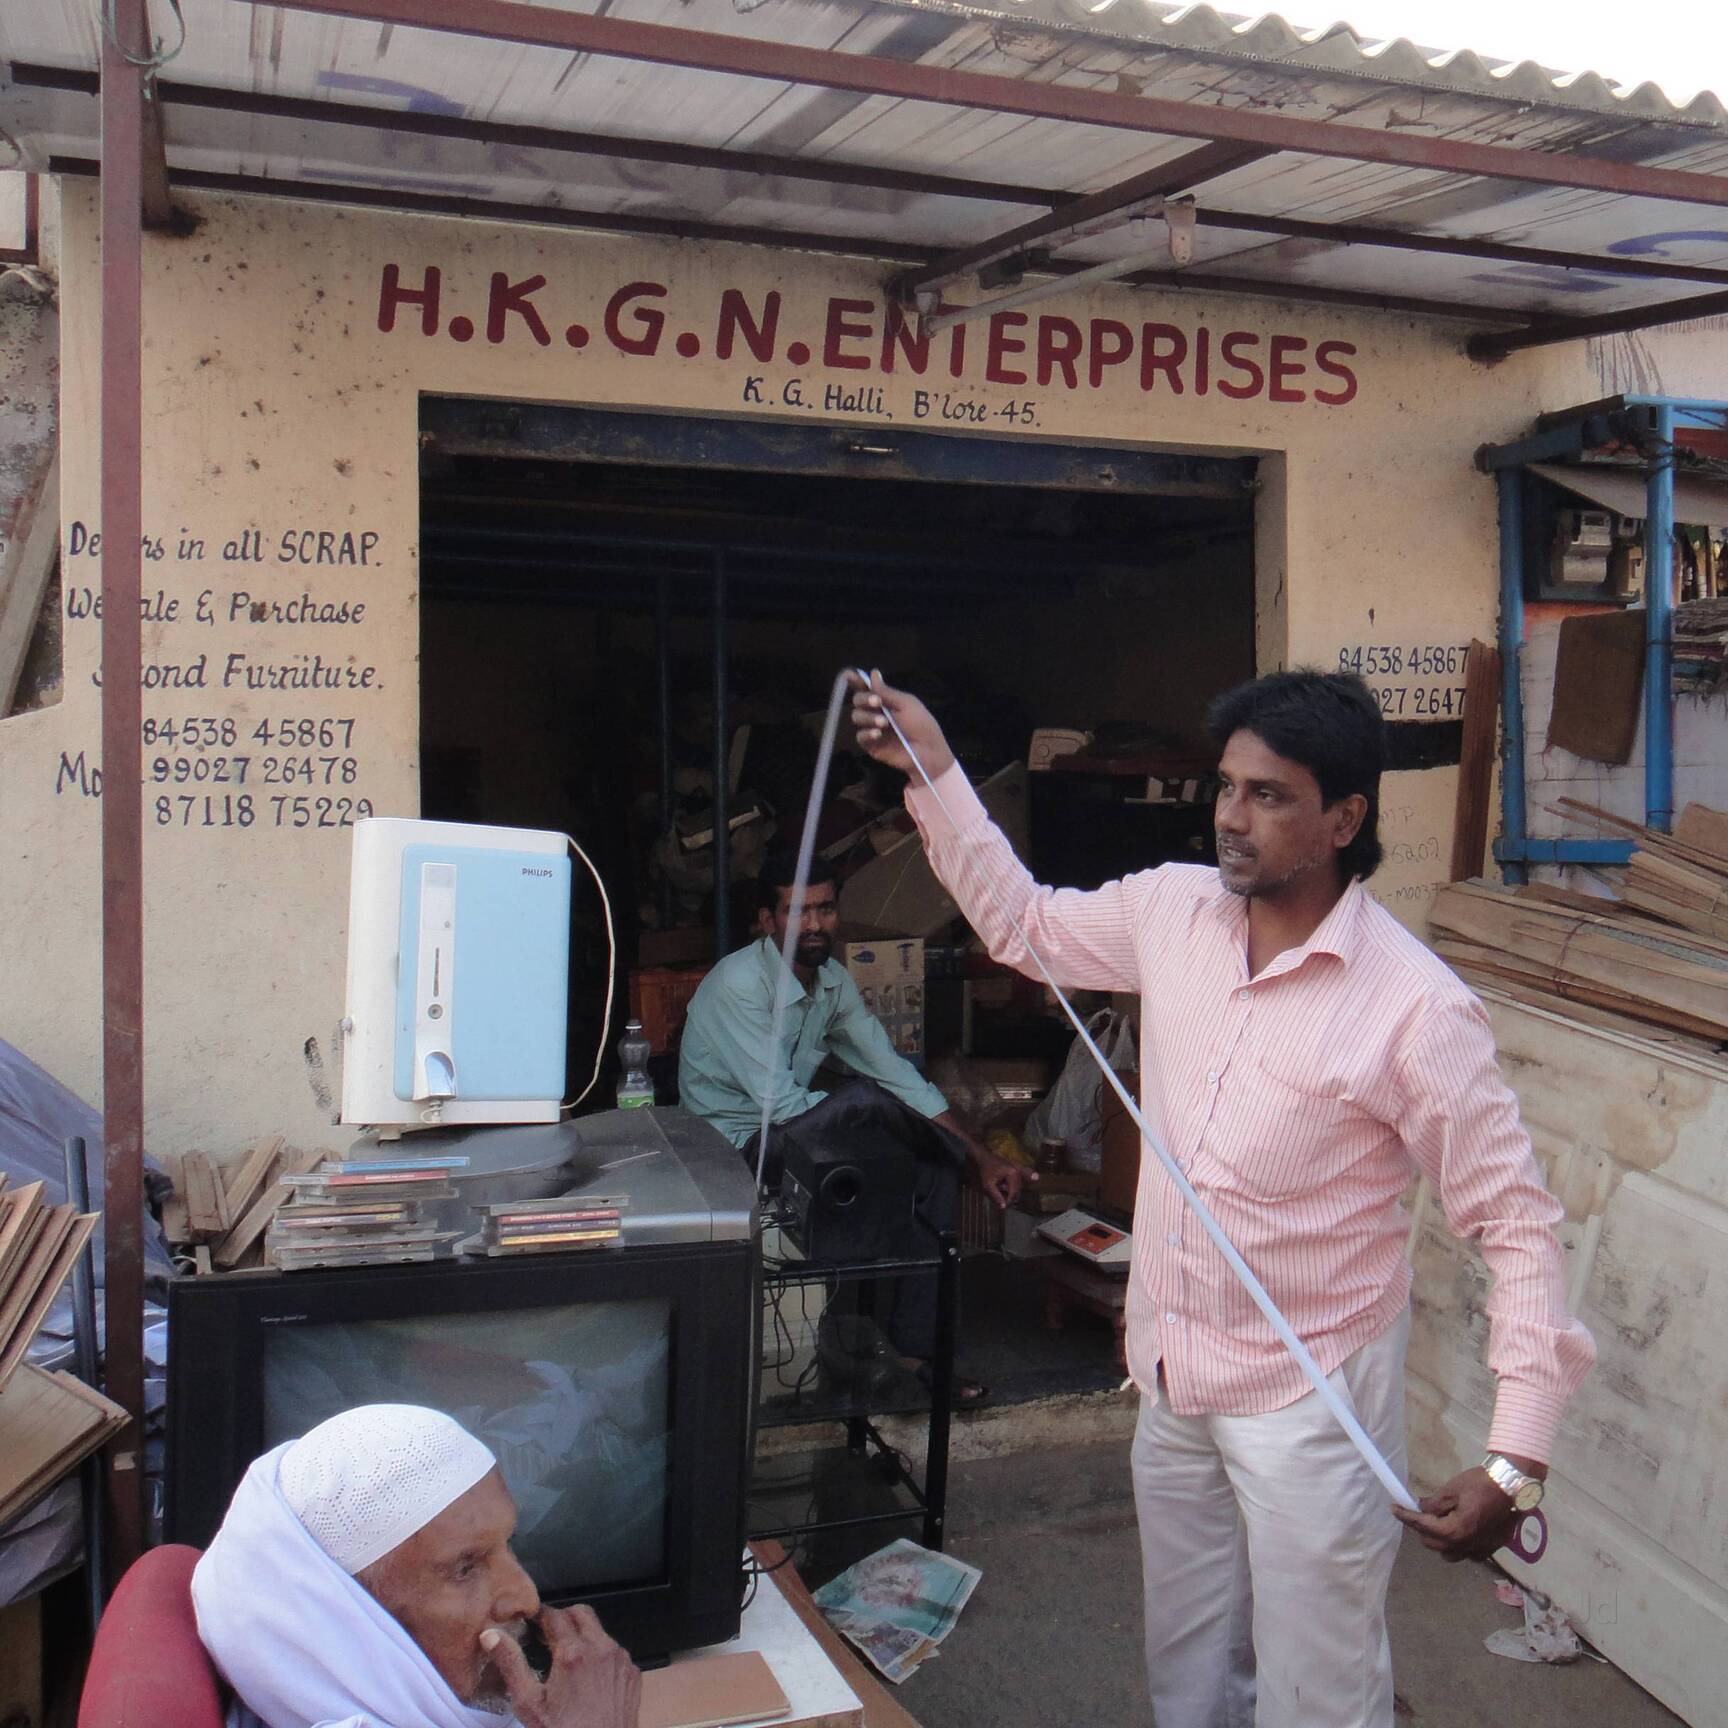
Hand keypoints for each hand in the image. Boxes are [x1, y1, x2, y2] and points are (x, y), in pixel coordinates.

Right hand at [483, 1605, 641, 1727]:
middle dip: (563, 1619)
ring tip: (566, 1662)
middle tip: (547, 1638)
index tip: (532, 1623)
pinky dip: (600, 1656)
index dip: (541, 1616)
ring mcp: (620, 1660)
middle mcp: (601, 1649)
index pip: (555, 1614)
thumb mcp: (529, 1703)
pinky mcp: (632, 1673)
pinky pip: (614, 1652)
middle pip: (581, 1613)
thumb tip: (491, 1636)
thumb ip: (511, 1664)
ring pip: (599, 1632)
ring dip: (583, 1637)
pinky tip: (587, 1678)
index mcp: (573, 1653)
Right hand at [848, 671, 955, 781]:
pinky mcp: (871, 745)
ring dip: (867, 717)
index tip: (849, 675)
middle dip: (864, 699)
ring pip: (857, 717)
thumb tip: (873, 673)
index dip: (856, 681)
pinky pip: (860, 737)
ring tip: (884, 723)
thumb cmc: (922, 725)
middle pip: (858, 701)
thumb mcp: (907, 704)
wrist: (928, 750)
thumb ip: (887, 691)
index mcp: (886, 701)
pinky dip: (867, 733)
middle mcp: (876, 713)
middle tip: (877, 702)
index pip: (866, 688)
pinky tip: (878, 734)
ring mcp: (872, 729)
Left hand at [971, 1148, 1030, 1209]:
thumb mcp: (988, 1185)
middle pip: (1017, 1190)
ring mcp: (1019, 1170)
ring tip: (999, 1187)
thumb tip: (1004, 1207)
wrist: (985, 1158)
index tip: (1003, 1208)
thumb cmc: (986, 1171)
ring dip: (1010, 1191)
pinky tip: (1036, 1177)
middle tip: (1000, 1200)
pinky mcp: (1018, 1170)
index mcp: (1013, 1173)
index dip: (1009, 1201)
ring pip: (1018, 1187)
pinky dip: (1027, 1178)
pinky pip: (1024, 1176)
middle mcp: (1018, 1171)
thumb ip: (996, 1196)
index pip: (1013, 1192)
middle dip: (1009, 1196)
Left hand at [1392, 1465, 1533, 1562]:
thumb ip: (1433, 1504)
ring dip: (1439, 1541)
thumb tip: (1419, 1508)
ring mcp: (1481, 1549)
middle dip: (1421, 1530)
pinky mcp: (1491, 1547)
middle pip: (1434, 1544)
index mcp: (1456, 1531)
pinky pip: (1468, 1553)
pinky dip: (1458, 1545)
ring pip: (1450, 1553)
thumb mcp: (1451, 1490)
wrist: (1510, 1485)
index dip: (1406, 1517)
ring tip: (1437, 1522)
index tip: (1393, 1508)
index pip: (1424, 1527)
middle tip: (1416, 1513)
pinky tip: (1458, 1530)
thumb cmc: (1480, 1484)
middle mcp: (1468, 1545)